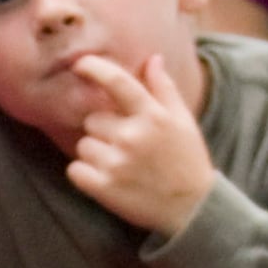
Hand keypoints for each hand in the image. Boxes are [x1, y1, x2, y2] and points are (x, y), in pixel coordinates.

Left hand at [65, 52, 218, 239]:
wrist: (192, 209)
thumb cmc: (186, 160)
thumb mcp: (182, 121)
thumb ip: (164, 88)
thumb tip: (152, 58)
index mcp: (153, 116)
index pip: (117, 82)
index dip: (95, 68)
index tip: (80, 64)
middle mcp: (132, 136)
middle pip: (93, 119)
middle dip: (104, 130)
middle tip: (126, 146)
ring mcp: (117, 163)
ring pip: (83, 145)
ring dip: (95, 153)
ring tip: (120, 165)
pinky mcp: (104, 188)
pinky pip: (75, 170)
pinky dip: (84, 174)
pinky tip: (105, 179)